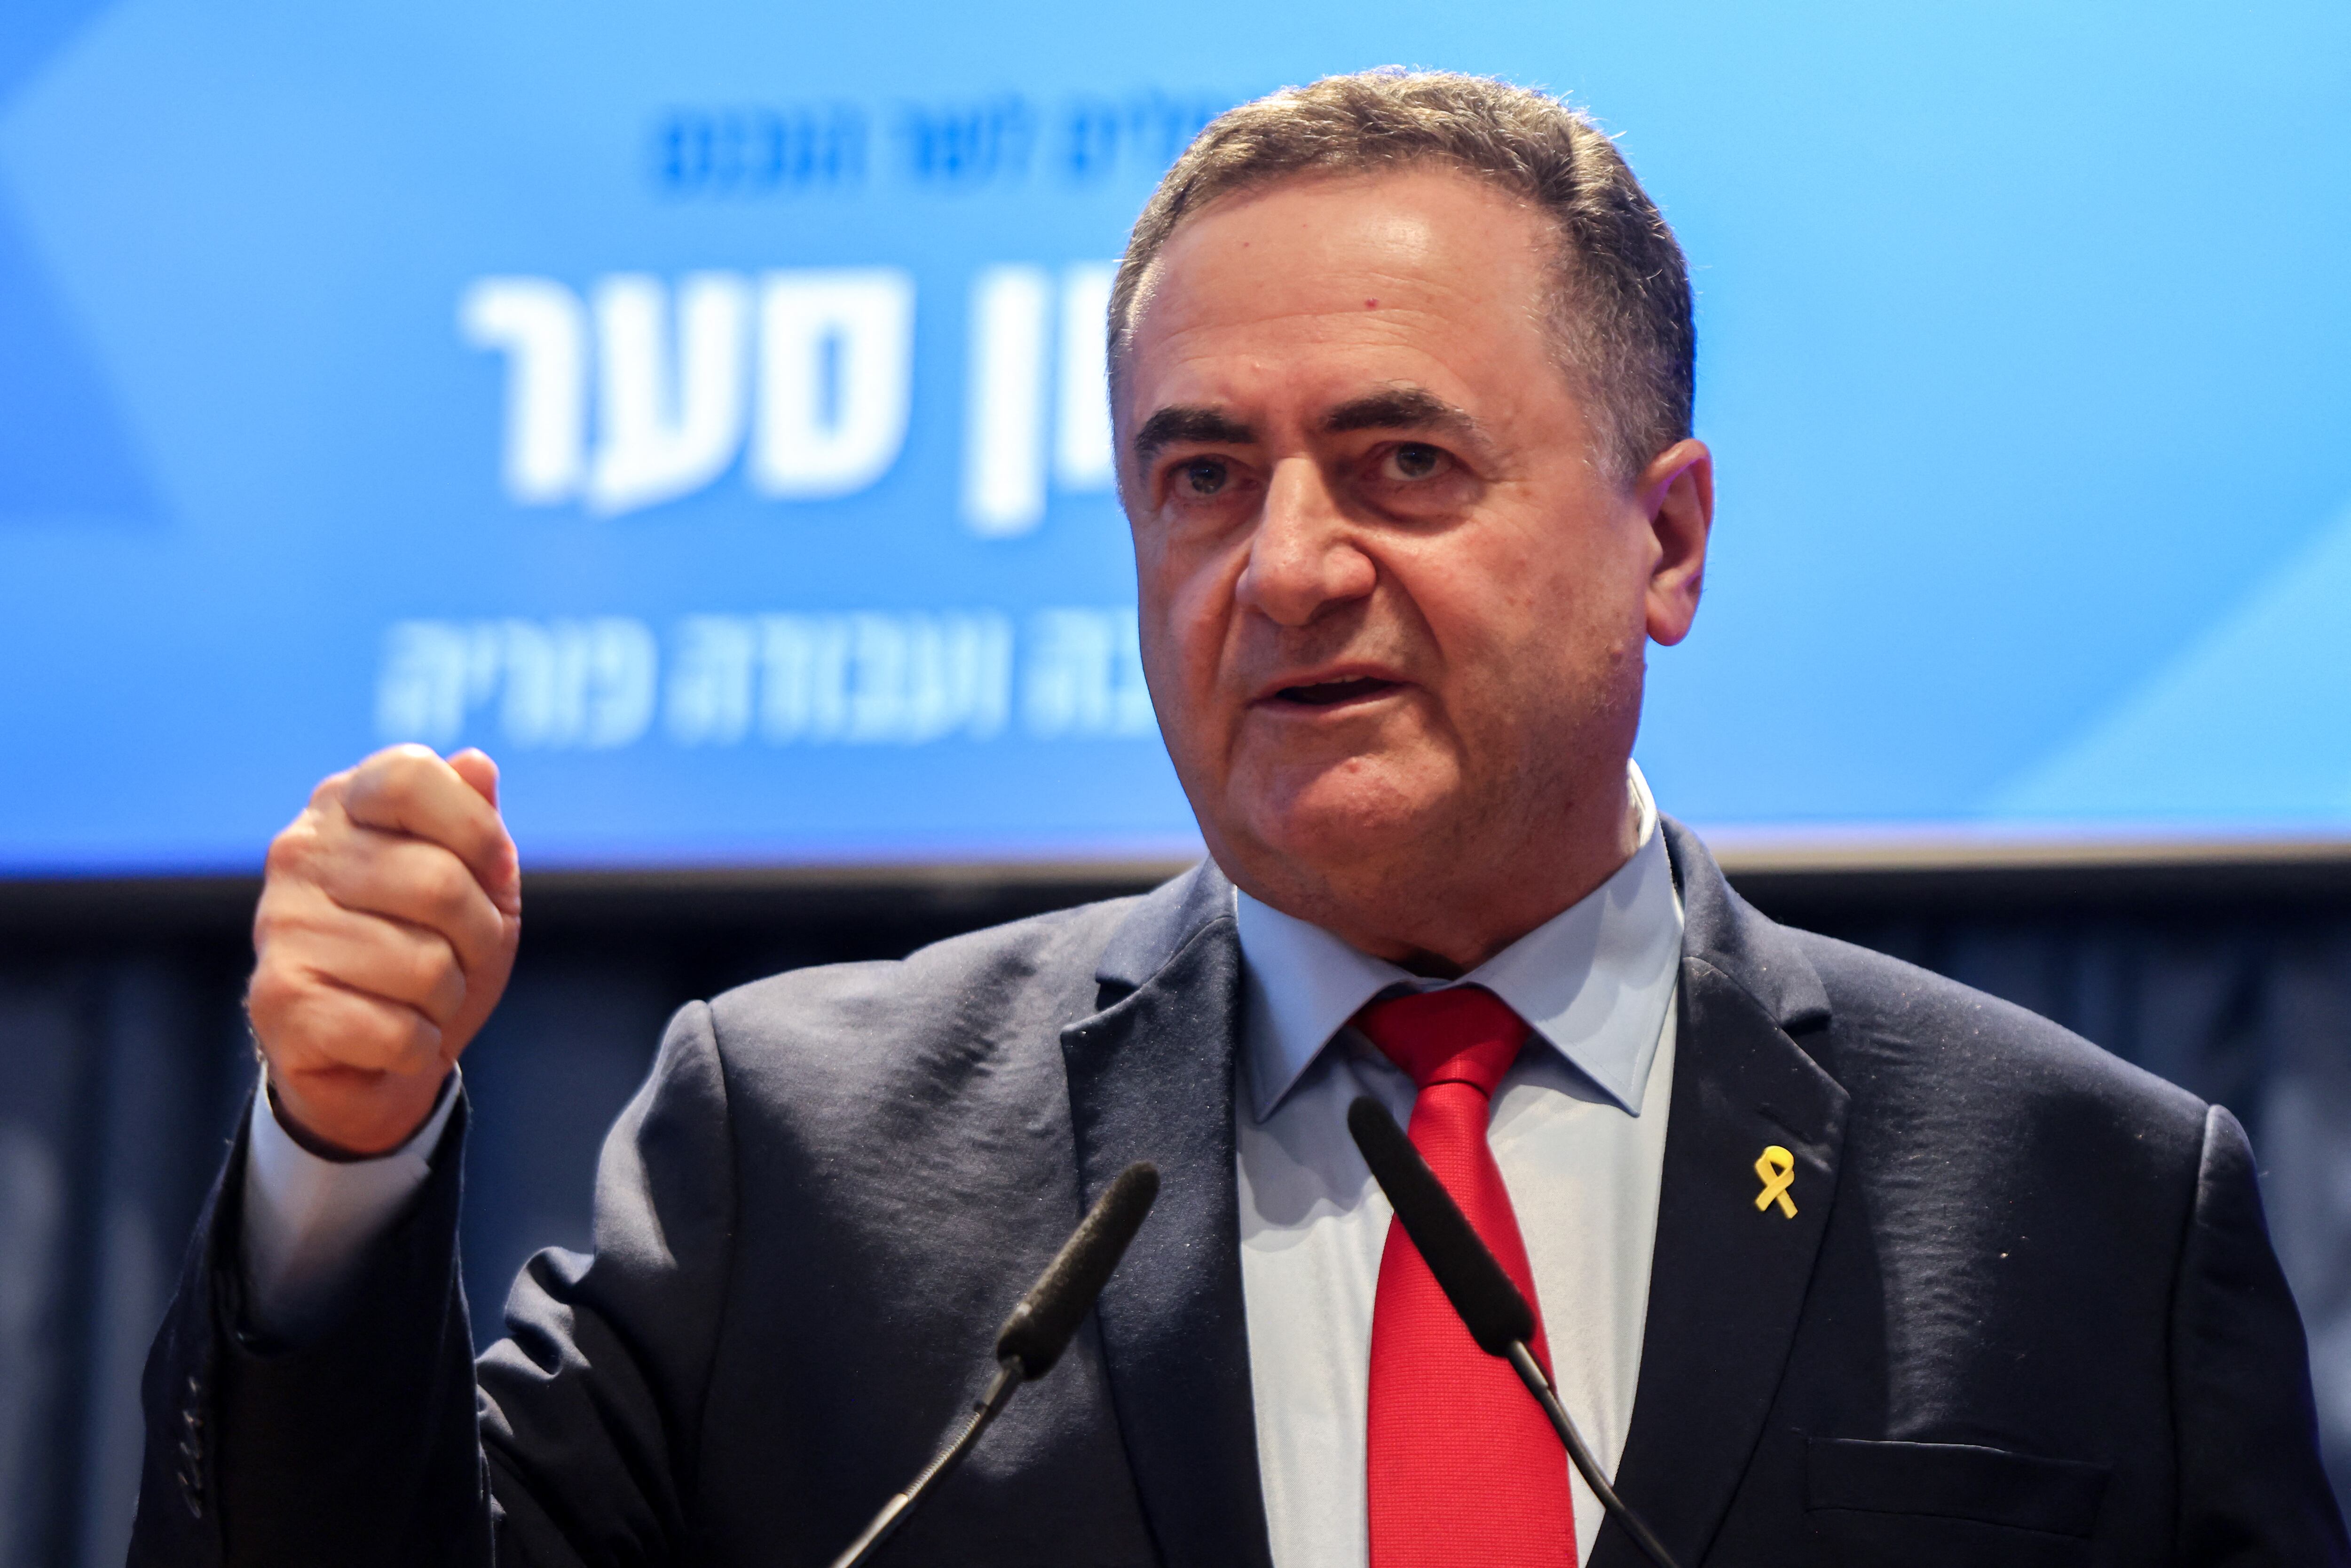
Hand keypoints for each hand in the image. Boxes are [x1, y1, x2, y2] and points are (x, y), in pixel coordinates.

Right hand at [247, 745, 521, 1155]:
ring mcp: (280, 925)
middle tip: (457, 958)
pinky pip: (397, 1029)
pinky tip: (392, 1040)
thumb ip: (475, 821)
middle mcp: (299, 854)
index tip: (488, 873)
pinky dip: (418, 1046)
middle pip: (439, 883)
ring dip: (447, 997)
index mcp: (345, 805)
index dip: (476, 833)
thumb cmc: (431, 952)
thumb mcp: (476, 882)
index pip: (412, 777)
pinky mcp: (276, 1001)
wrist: (375, 1061)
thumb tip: (475, 764)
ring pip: (426, 965)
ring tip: (417, 999)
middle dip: (479, 936)